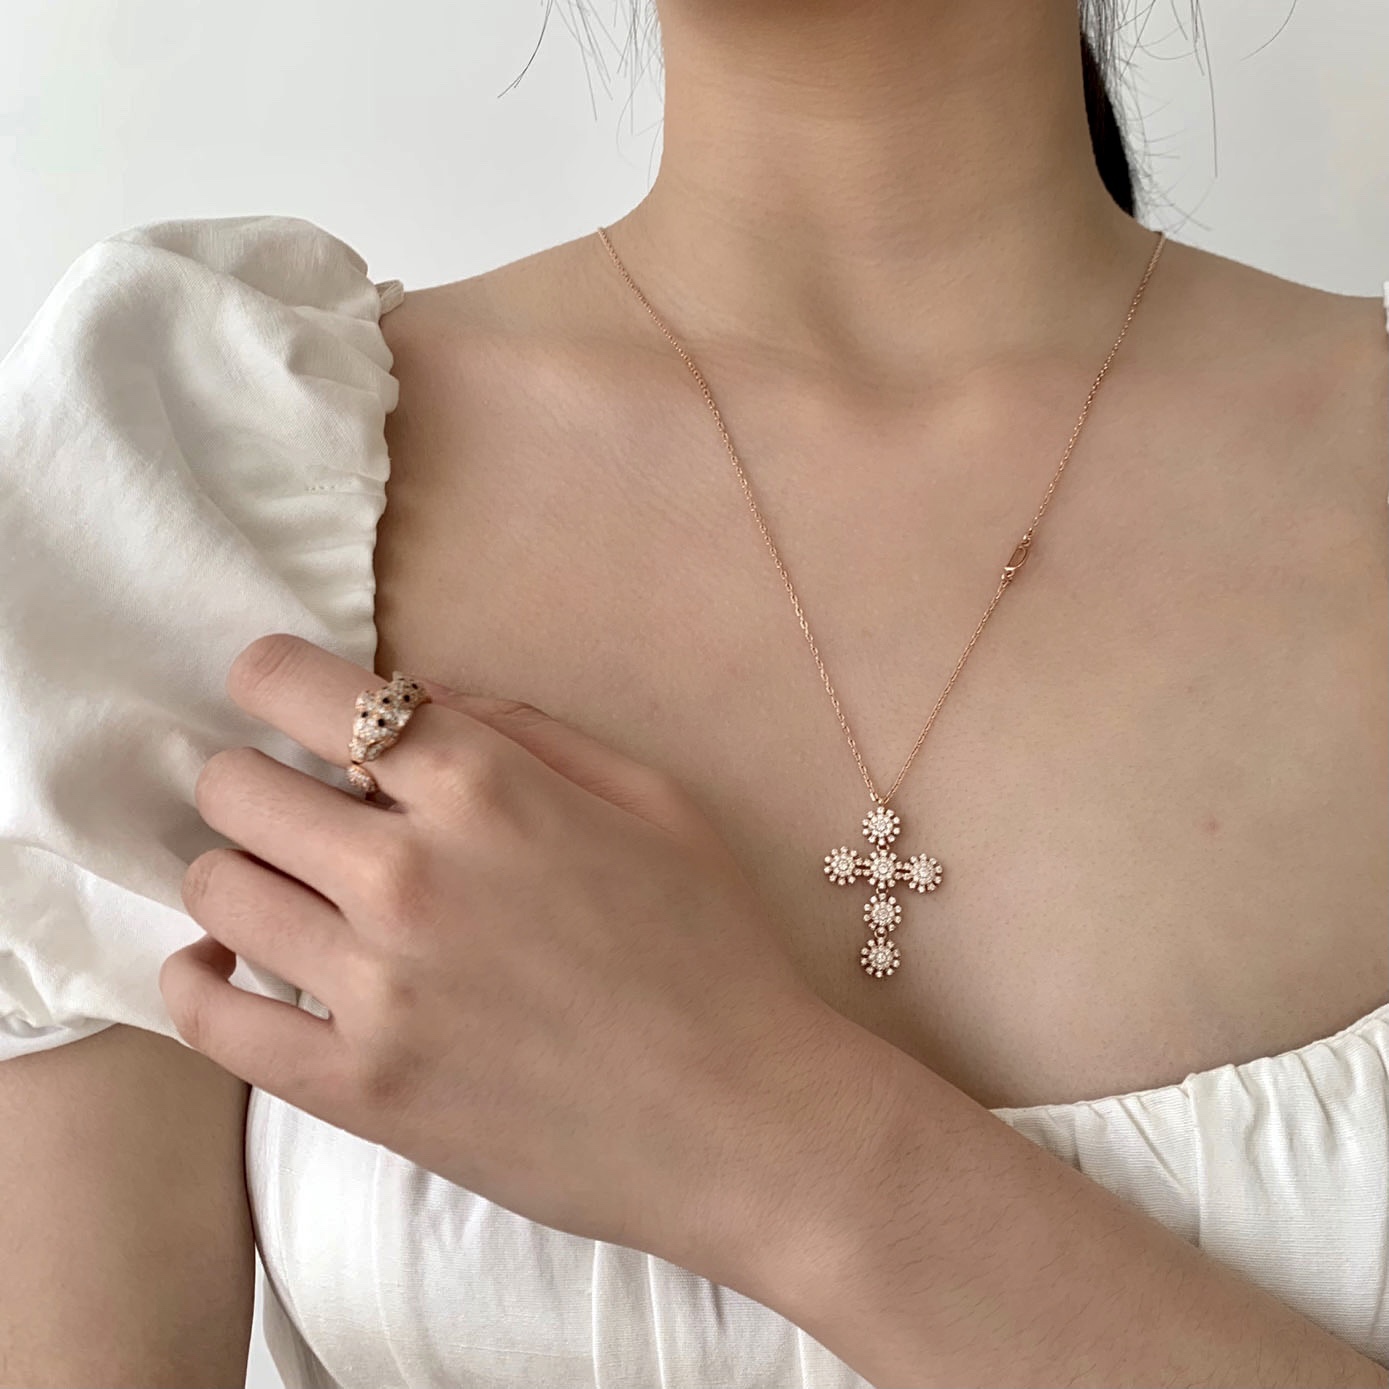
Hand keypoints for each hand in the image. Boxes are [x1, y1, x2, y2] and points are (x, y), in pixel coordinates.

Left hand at [161, 633, 860, 1280]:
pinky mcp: (358, 1091)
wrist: (745, 1120)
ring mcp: (374, 989)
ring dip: (240, 874)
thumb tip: (417, 697)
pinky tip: (224, 967)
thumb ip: (527, 728)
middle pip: (235, 788)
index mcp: (484, 786)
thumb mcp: (653, 798)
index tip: (275, 691)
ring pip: (215, 890)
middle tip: (302, 808)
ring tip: (291, 893)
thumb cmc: (714, 948)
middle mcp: (408, 874)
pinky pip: (211, 1023)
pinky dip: (197, 982)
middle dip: (256, 779)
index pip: (298, 688)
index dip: (268, 675)